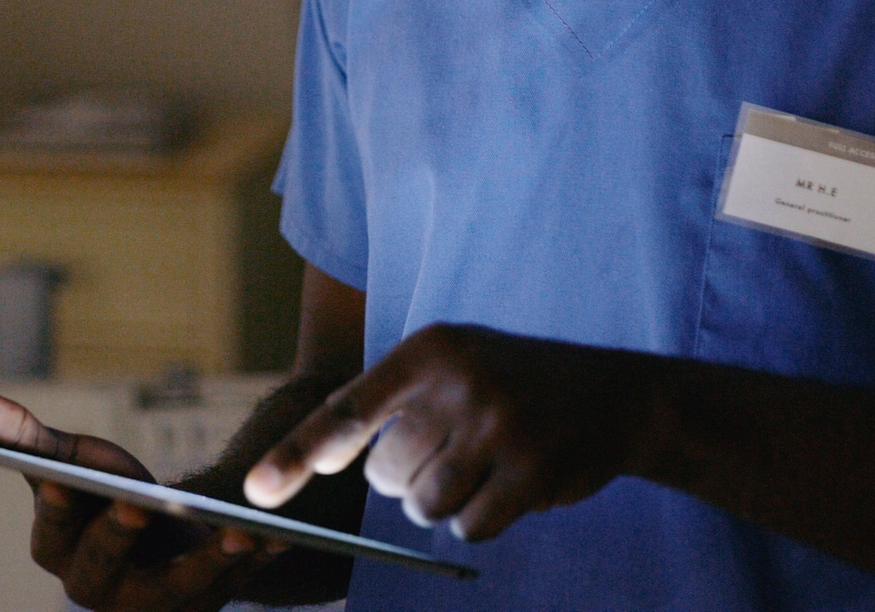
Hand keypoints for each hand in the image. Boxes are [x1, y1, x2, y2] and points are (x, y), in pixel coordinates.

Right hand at [0, 384, 281, 610]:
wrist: (167, 534)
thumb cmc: (106, 492)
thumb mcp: (68, 458)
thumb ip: (17, 433)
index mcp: (58, 551)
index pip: (50, 533)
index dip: (56, 507)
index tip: (61, 478)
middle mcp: (99, 589)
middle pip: (104, 566)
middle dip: (118, 535)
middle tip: (136, 502)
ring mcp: (153, 605)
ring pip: (179, 587)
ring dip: (208, 561)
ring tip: (235, 530)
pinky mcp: (203, 607)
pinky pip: (232, 584)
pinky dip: (256, 558)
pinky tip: (277, 531)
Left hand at [242, 323, 641, 541]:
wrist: (618, 395)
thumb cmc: (516, 383)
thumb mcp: (455, 363)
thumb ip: (394, 400)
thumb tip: (319, 456)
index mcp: (429, 349)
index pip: (347, 410)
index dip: (297, 455)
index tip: (256, 491)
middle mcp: (458, 383)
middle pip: (386, 476)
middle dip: (407, 481)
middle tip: (454, 453)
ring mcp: (497, 426)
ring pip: (424, 506)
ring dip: (446, 502)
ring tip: (487, 465)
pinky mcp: (530, 470)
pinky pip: (470, 526)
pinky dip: (483, 518)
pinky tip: (514, 484)